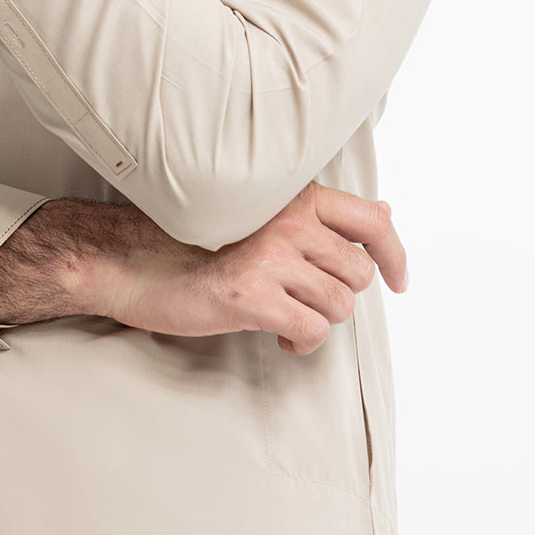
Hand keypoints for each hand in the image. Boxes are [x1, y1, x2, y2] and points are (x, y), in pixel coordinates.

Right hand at [91, 182, 406, 353]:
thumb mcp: (267, 217)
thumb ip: (326, 216)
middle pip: (357, 274)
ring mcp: (270, 255)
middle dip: (337, 297)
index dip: (394, 254)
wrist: (136, 260)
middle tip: (304, 299)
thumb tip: (384, 211)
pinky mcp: (252, 294)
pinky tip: (273, 330)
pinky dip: (299, 339)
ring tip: (282, 313)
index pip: (371, 221)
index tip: (398, 280)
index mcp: (293, 194)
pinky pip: (311, 330)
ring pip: (338, 306)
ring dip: (315, 320)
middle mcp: (287, 218)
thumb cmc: (200, 240)